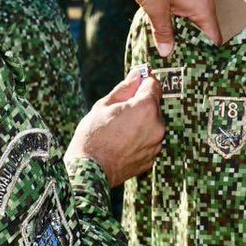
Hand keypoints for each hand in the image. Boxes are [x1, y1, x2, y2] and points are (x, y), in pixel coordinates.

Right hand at [65, 69, 165, 187]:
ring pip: (152, 124)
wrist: (89, 171)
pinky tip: (122, 143)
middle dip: (141, 104)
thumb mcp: (104, 106)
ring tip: (119, 130)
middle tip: (119, 111)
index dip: (144, 81)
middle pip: (154, 105)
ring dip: (141, 122)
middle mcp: (156, 125)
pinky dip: (140, 139)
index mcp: (146, 108)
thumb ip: (124, 88)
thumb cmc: (92, 136)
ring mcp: (155, 144)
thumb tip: (137, 74)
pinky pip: (149, 141)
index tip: (135, 83)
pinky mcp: (151, 158)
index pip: (154, 85)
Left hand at [116, 0, 220, 55]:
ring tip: (171, 29)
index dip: (206, 50)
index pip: (214, 36)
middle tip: (178, 48)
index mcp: (203, 6)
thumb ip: (163, 32)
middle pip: (206, 22)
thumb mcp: (155, 9)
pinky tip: (170, 8)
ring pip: (199, 7)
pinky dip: (185, 3)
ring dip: (188, 18)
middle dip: (193, 34)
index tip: (196, 60)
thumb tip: (166, 52)